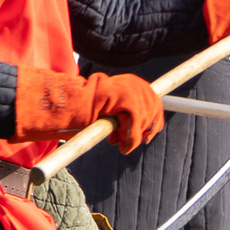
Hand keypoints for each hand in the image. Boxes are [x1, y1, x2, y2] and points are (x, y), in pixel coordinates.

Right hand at [17, 69, 163, 148]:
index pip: (155, 104)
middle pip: (153, 113)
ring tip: (115, 143)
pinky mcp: (127, 98)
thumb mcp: (114, 110)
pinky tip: (120, 145)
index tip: (146, 138)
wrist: (74, 102)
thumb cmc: (89, 109)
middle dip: (142, 132)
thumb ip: (128, 115)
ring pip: (143, 121)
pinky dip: (130, 139)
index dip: (153, 124)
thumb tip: (144, 133)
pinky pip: (136, 125)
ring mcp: (133, 90)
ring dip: (132, 138)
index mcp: (135, 84)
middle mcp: (137, 84)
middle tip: (125, 144)